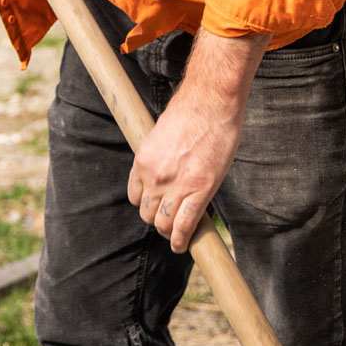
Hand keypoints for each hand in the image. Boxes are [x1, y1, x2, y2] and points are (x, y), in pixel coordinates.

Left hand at [128, 84, 241, 253]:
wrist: (211, 100)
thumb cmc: (191, 110)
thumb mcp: (162, 133)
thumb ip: (160, 156)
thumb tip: (165, 169)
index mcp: (142, 160)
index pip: (134, 196)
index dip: (146, 203)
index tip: (156, 204)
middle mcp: (154, 176)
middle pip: (147, 214)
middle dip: (157, 218)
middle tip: (169, 218)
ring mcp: (176, 185)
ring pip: (164, 224)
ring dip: (169, 231)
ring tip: (176, 234)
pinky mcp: (200, 190)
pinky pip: (184, 226)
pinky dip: (181, 240)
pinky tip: (182, 245)